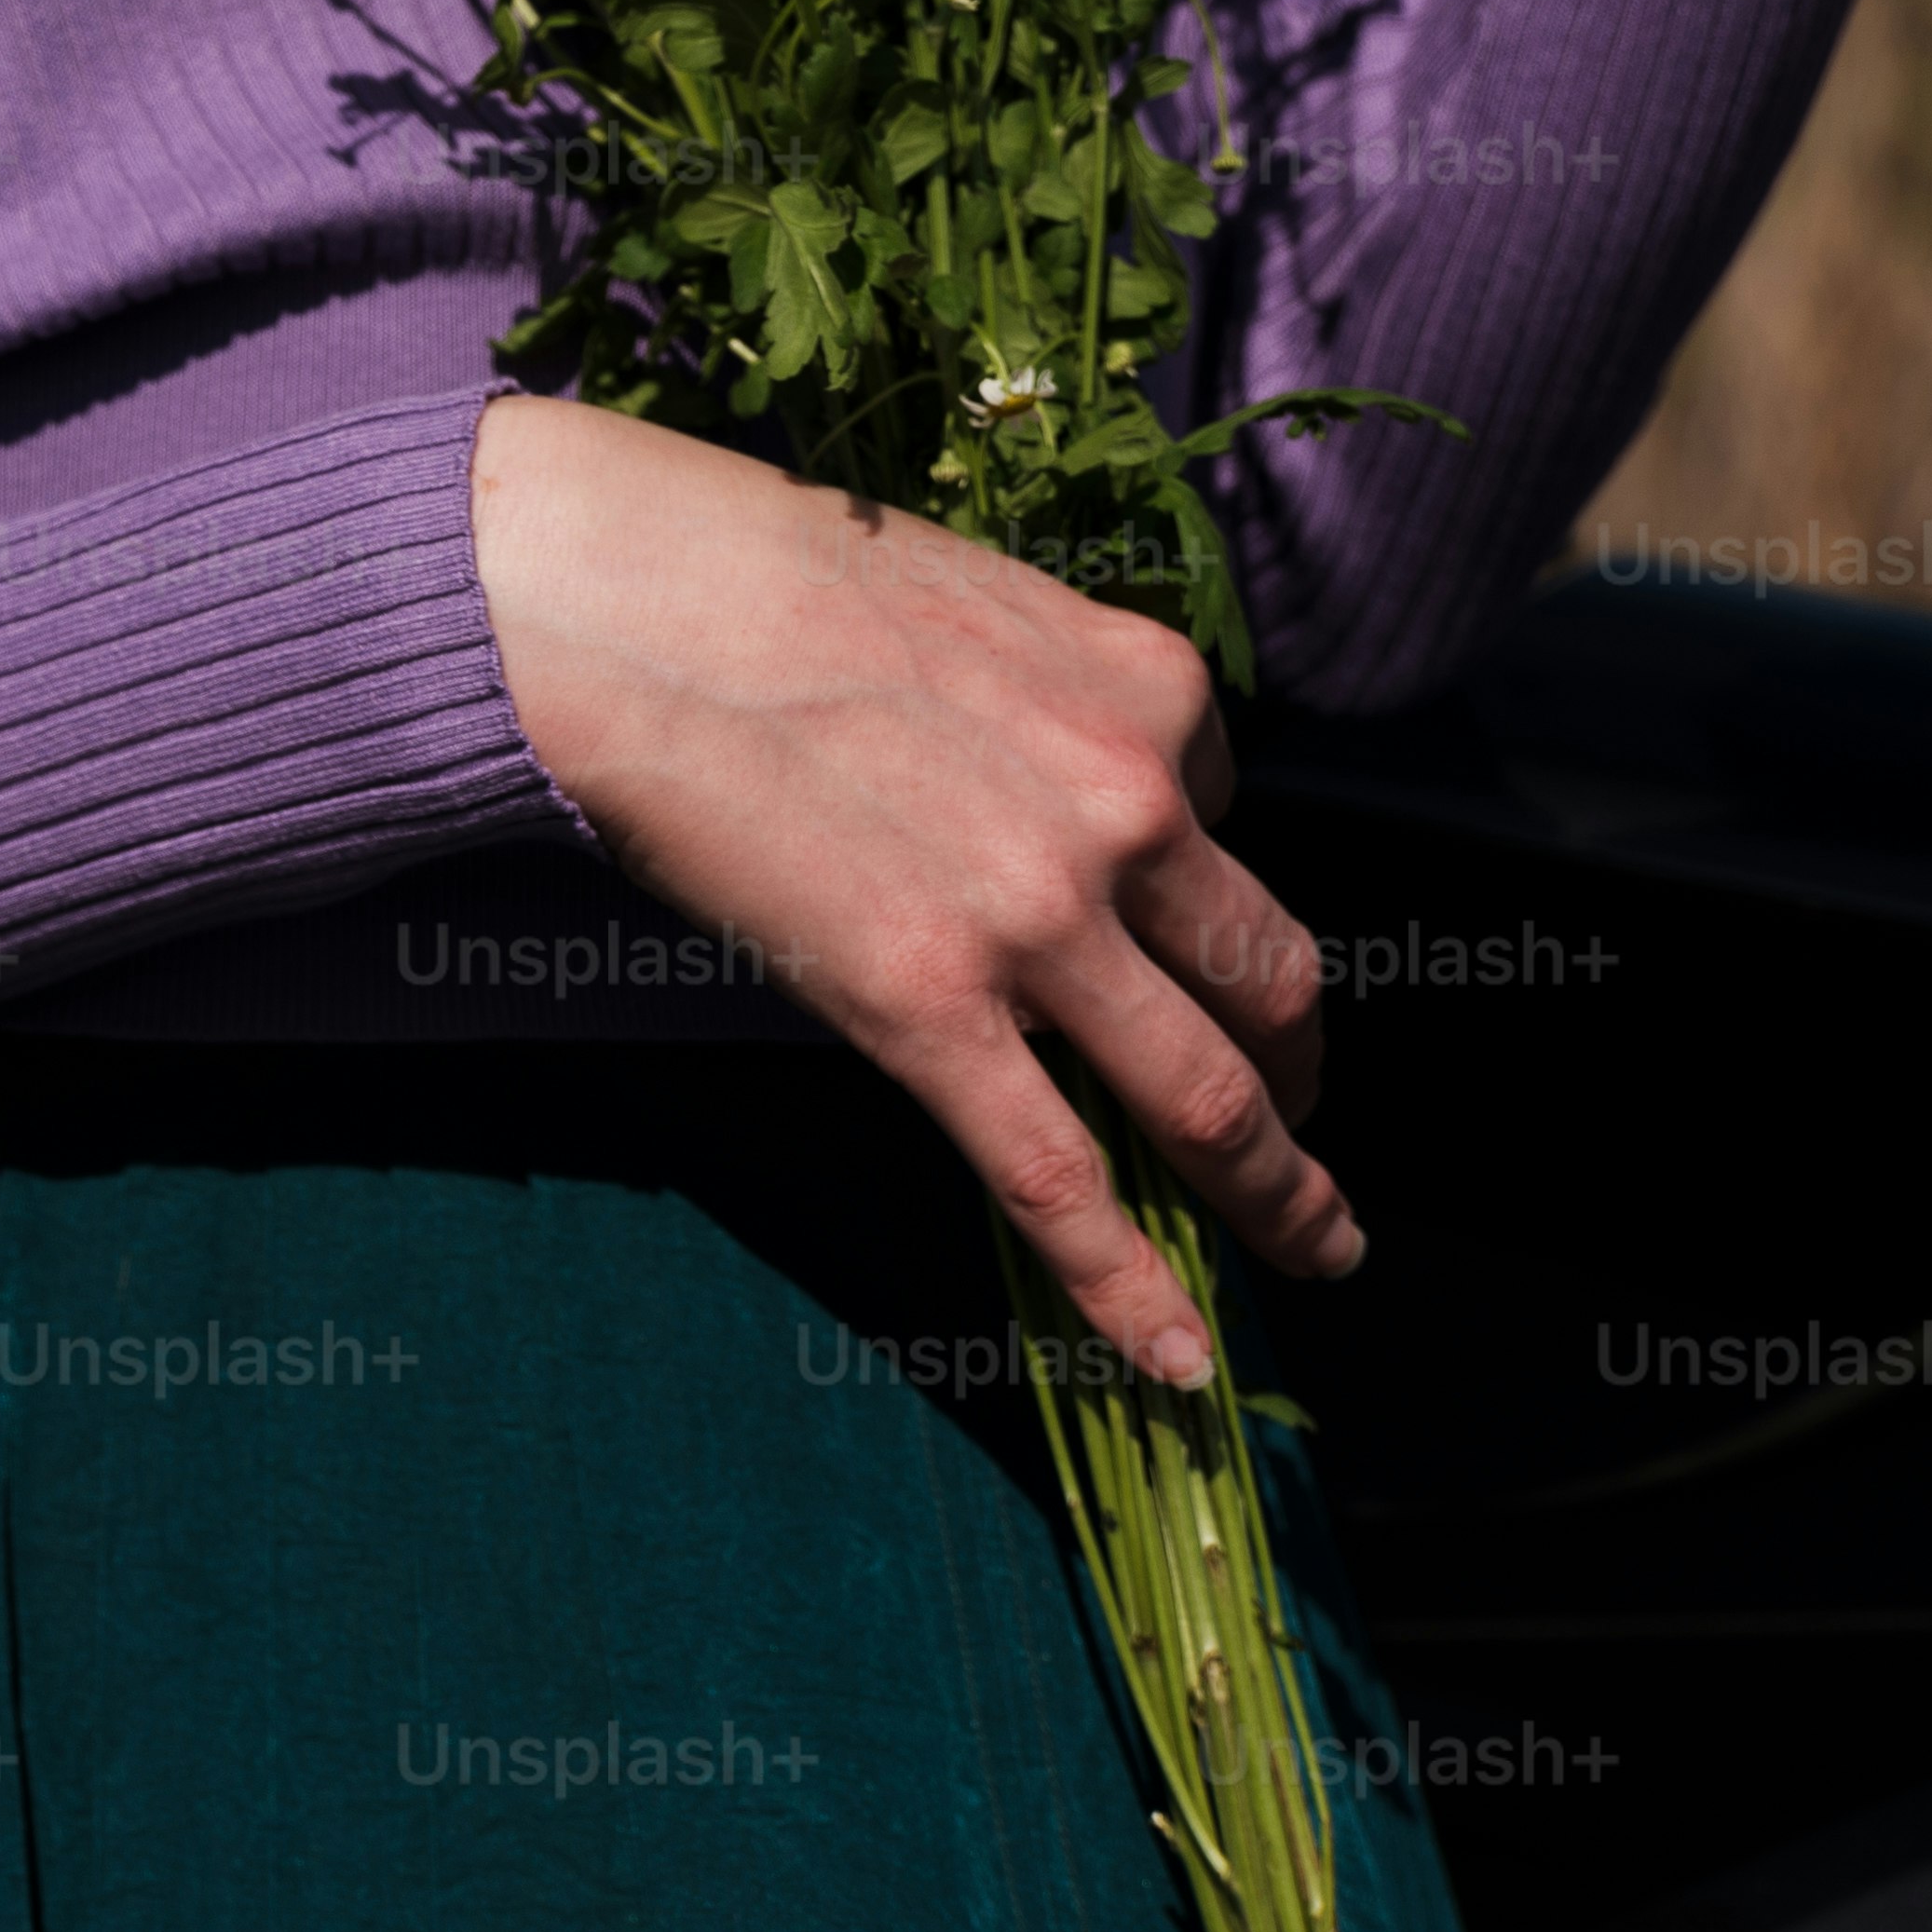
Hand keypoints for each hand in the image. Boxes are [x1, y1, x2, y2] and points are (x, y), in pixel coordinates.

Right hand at [467, 395, 1350, 1388]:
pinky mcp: (926, 1003)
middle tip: (1300, 1122)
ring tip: (1312, 1243)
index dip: (1187, 892)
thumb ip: (1048, 706)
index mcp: (1154, 692)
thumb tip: (1039, 797)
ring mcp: (1039, 915)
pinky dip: (1128, 1282)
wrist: (618, 599)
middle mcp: (1132, 804)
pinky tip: (1173, 1354)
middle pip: (1270, 978)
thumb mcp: (975, 606)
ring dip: (1277, 1188)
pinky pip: (1054, 1172)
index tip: (1163, 938)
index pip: (1216, 823)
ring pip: (1208, 1092)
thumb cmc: (758, 577)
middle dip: (1299, 1069)